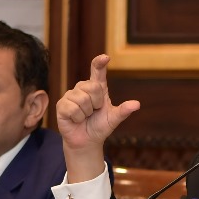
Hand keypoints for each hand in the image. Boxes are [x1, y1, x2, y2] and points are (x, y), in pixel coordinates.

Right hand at [55, 54, 140, 181]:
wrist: (87, 141)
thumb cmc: (99, 127)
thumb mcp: (113, 119)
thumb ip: (123, 111)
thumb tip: (137, 104)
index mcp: (96, 88)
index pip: (97, 71)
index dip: (99, 63)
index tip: (105, 57)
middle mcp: (82, 88)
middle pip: (93, 87)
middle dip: (96, 103)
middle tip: (93, 112)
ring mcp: (70, 96)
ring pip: (82, 99)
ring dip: (86, 113)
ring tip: (84, 116)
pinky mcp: (61, 105)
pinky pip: (72, 108)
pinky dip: (78, 118)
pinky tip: (76, 120)